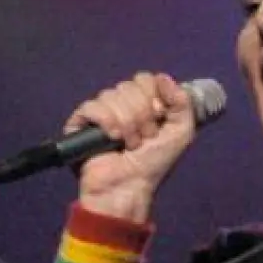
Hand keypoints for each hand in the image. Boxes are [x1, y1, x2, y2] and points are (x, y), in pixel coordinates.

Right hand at [64, 72, 195, 218]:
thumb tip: (163, 77)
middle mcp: (121, 104)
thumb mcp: (181, 132)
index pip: (145, 79)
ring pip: (112, 95)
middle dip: (142, 115)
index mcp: (143, 103)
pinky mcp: (81, 122)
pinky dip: (106, 122)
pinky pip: (92, 106)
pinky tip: (111, 139)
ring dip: (127, 124)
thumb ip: (182, 102)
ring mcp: (100, 112)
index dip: (154, 99)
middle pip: (130, 86)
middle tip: (143, 139)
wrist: (129, 186)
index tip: (158, 120)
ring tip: (128, 145)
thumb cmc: (154, 163)